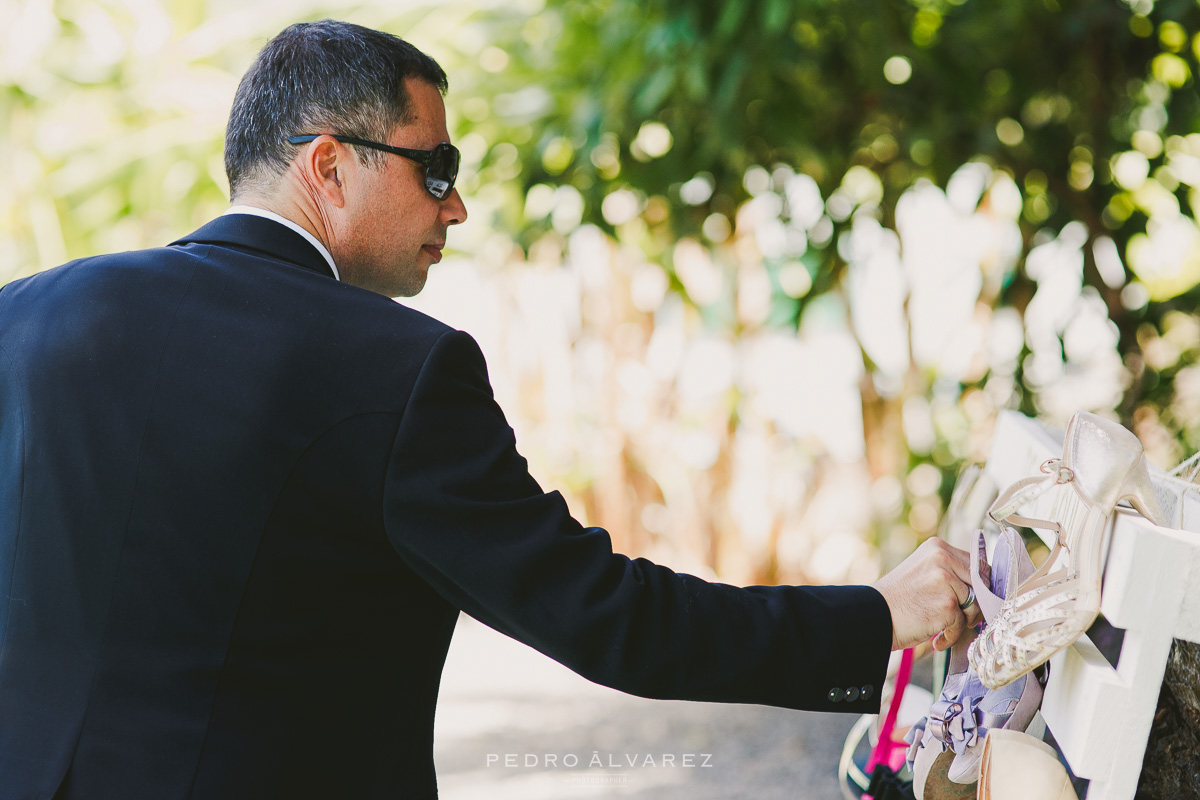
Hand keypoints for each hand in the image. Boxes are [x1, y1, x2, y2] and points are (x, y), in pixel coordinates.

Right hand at [873, 536, 980, 650]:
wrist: (872, 616)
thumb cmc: (896, 600)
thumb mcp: (922, 572)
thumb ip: (949, 572)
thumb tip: (983, 587)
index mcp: (937, 547)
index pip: (977, 564)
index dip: (979, 586)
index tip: (973, 600)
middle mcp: (943, 558)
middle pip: (981, 584)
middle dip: (975, 604)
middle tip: (961, 619)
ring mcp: (946, 580)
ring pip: (974, 605)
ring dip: (961, 622)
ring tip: (942, 627)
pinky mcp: (947, 604)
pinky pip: (962, 624)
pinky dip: (951, 636)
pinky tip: (936, 639)